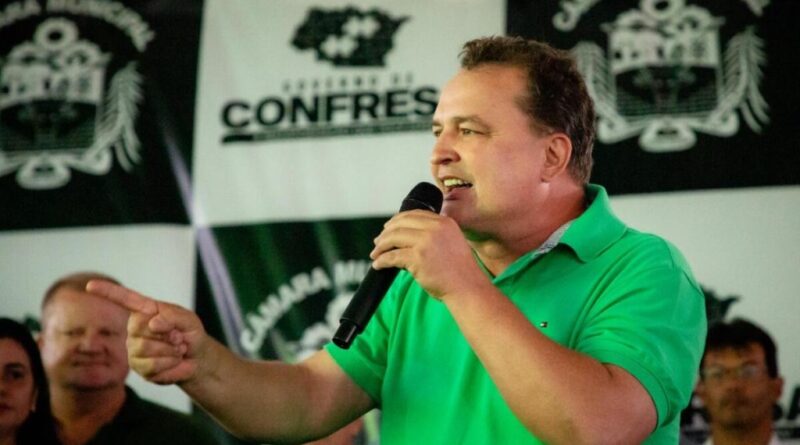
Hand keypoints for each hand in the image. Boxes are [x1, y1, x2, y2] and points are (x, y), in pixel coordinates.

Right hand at [85, 280, 207, 384]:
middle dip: (167, 333)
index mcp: (145, 311)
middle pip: (140, 327)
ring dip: (170, 349)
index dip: (107, 292)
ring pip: (145, 347)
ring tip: (177, 349)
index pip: (125, 299)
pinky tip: (174, 360)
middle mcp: (134, 329)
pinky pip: (153, 365)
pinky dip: (171, 363)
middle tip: (178, 337)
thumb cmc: (190, 333)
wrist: (197, 357)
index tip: (90, 285)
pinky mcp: (138, 367)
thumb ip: (172, 316)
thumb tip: (152, 323)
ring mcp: (134, 349)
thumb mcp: (188, 319)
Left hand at [370, 210, 487, 299]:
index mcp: (444, 222)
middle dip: (386, 232)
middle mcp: (435, 228)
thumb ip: (435, 234)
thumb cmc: (460, 271)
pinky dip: (382, 260)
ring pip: (393, 238)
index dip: (397, 220)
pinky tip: (378, 264)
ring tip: (375, 254)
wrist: (467, 287)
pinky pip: (392, 256)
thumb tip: (407, 234)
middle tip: (378, 242)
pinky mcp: (417, 258)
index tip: (388, 228)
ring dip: (381, 246)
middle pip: (401, 224)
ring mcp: (425, 242)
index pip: (414, 214)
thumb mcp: (452, 242)